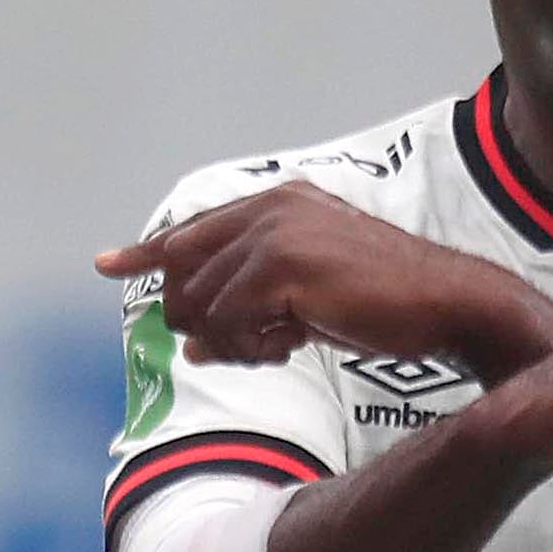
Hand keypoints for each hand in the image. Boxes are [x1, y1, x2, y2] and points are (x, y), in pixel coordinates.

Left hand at [93, 182, 548, 368]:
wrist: (448, 304)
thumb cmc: (386, 303)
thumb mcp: (307, 297)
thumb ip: (248, 307)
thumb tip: (192, 345)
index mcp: (278, 202)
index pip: (192, 229)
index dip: (145, 251)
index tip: (105, 264)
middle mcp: (269, 208)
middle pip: (185, 276)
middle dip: (205, 324)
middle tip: (259, 345)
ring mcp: (274, 234)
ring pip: (202, 304)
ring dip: (234, 342)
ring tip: (281, 345)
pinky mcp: (281, 268)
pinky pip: (228, 324)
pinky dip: (250, 349)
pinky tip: (289, 347)